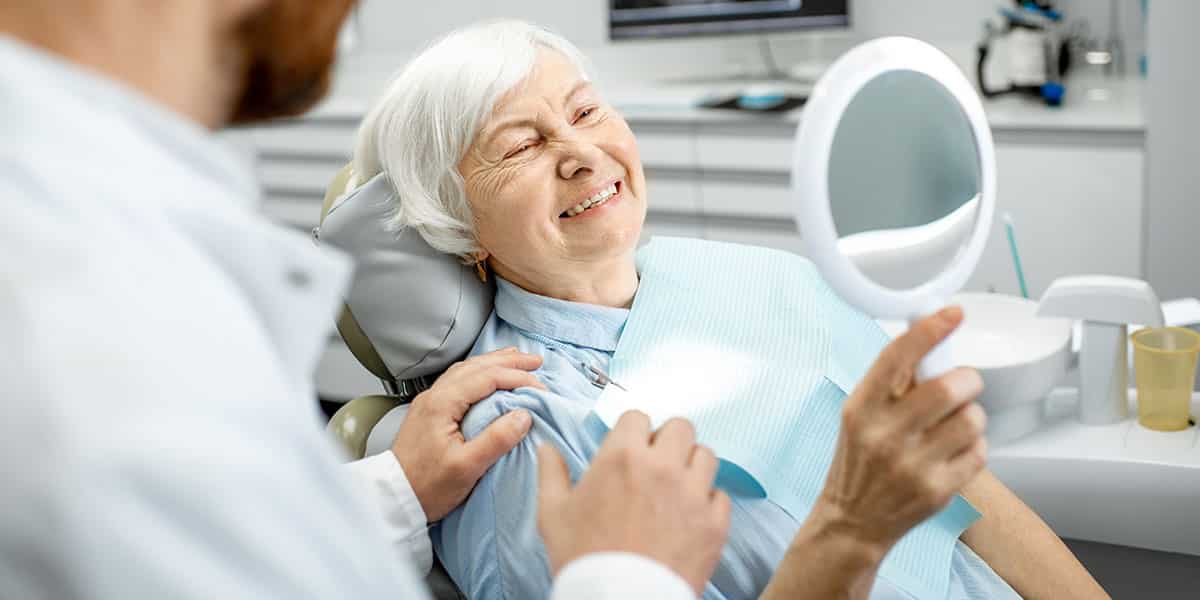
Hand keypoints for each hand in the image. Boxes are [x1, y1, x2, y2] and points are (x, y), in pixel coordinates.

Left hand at [392, 348, 545, 521]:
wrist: (393, 499)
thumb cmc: (427, 487)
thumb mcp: (467, 467)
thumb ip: (496, 439)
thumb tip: (524, 415)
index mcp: (442, 403)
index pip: (487, 377)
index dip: (517, 378)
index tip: (540, 386)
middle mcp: (434, 396)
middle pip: (476, 366)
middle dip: (508, 361)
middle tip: (535, 362)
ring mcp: (429, 402)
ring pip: (465, 370)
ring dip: (493, 363)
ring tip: (516, 361)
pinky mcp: (429, 412)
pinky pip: (458, 381)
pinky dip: (479, 373)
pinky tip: (487, 377)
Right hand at [537, 411, 730, 596]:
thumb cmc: (584, 558)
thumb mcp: (553, 514)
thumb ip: (551, 474)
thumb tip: (546, 449)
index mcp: (622, 456)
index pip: (638, 417)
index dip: (633, 432)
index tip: (631, 449)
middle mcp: (662, 467)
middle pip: (681, 427)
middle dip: (668, 441)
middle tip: (658, 464)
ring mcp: (693, 494)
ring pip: (706, 456)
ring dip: (692, 467)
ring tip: (677, 488)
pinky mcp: (714, 523)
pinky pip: (720, 495)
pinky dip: (708, 503)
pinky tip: (690, 517)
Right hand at [816, 306, 986, 556]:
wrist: (853, 520)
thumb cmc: (860, 461)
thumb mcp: (859, 414)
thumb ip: (891, 382)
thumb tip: (929, 338)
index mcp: (861, 408)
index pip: (897, 357)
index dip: (929, 330)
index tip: (952, 313)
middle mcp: (884, 434)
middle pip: (949, 387)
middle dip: (966, 380)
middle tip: (962, 384)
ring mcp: (912, 464)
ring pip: (972, 418)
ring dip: (972, 414)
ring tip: (954, 424)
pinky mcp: (938, 489)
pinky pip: (979, 451)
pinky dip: (974, 446)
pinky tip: (953, 452)